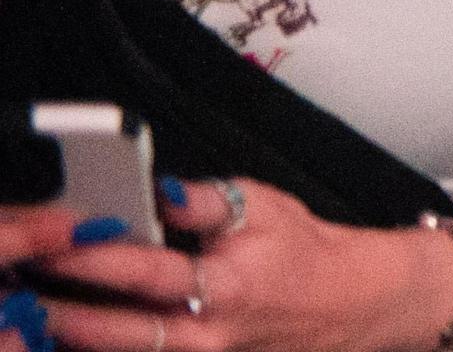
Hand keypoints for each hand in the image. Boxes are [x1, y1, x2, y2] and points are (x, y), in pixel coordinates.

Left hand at [9, 177, 452, 351]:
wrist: (349, 304)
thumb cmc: (304, 252)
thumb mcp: (262, 206)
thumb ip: (201, 201)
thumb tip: (153, 188)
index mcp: (225, 287)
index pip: (141, 271)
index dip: (88, 258)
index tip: (46, 243)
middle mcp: (207, 335)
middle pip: (112, 333)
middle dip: (57, 311)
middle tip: (18, 287)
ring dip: (70, 336)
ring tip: (31, 314)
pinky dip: (100, 348)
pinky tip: (71, 330)